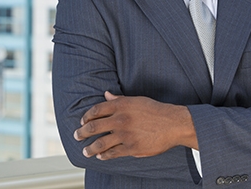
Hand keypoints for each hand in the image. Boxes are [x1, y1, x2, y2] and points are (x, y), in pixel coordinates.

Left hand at [73, 91, 197, 159]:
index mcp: (120, 105)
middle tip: (77, 135)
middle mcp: (120, 119)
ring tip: (85, 151)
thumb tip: (106, 94)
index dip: (87, 116)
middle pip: (94, 126)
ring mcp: (125, 135)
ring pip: (101, 143)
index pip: (96, 110)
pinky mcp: (131, 148)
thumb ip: (119, 99)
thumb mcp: (136, 100)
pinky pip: (113, 153)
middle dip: (82, 132)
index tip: (82, 121)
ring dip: (90, 148)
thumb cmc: (155, 110)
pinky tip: (100, 156)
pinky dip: (105, 155)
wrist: (173, 123)